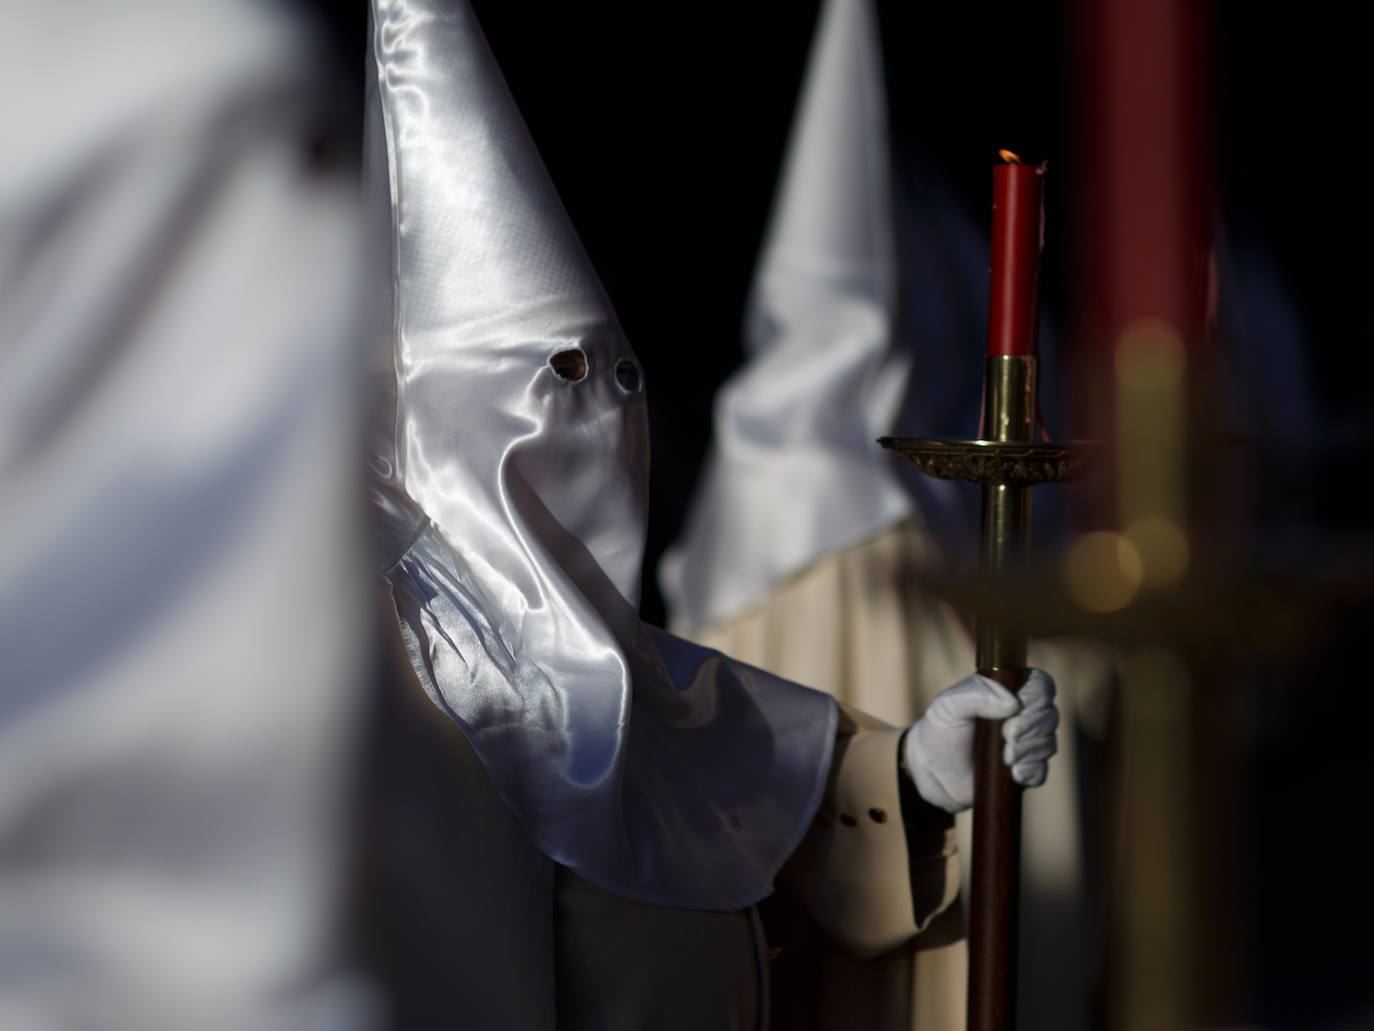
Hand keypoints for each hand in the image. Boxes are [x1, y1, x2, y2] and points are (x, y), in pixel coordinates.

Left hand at [901, 670, 1058, 812]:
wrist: (931, 769)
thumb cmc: (940, 729)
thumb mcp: (949, 704)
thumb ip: (976, 694)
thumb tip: (1013, 704)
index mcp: (1008, 692)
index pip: (1041, 685)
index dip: (1037, 696)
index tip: (1016, 709)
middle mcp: (1022, 716)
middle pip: (1050, 715)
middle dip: (1031, 727)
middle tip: (1006, 736)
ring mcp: (1024, 744)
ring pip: (1048, 743)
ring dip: (1029, 750)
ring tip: (1005, 757)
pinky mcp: (1023, 770)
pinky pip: (1041, 771)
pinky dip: (1031, 771)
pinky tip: (1014, 774)